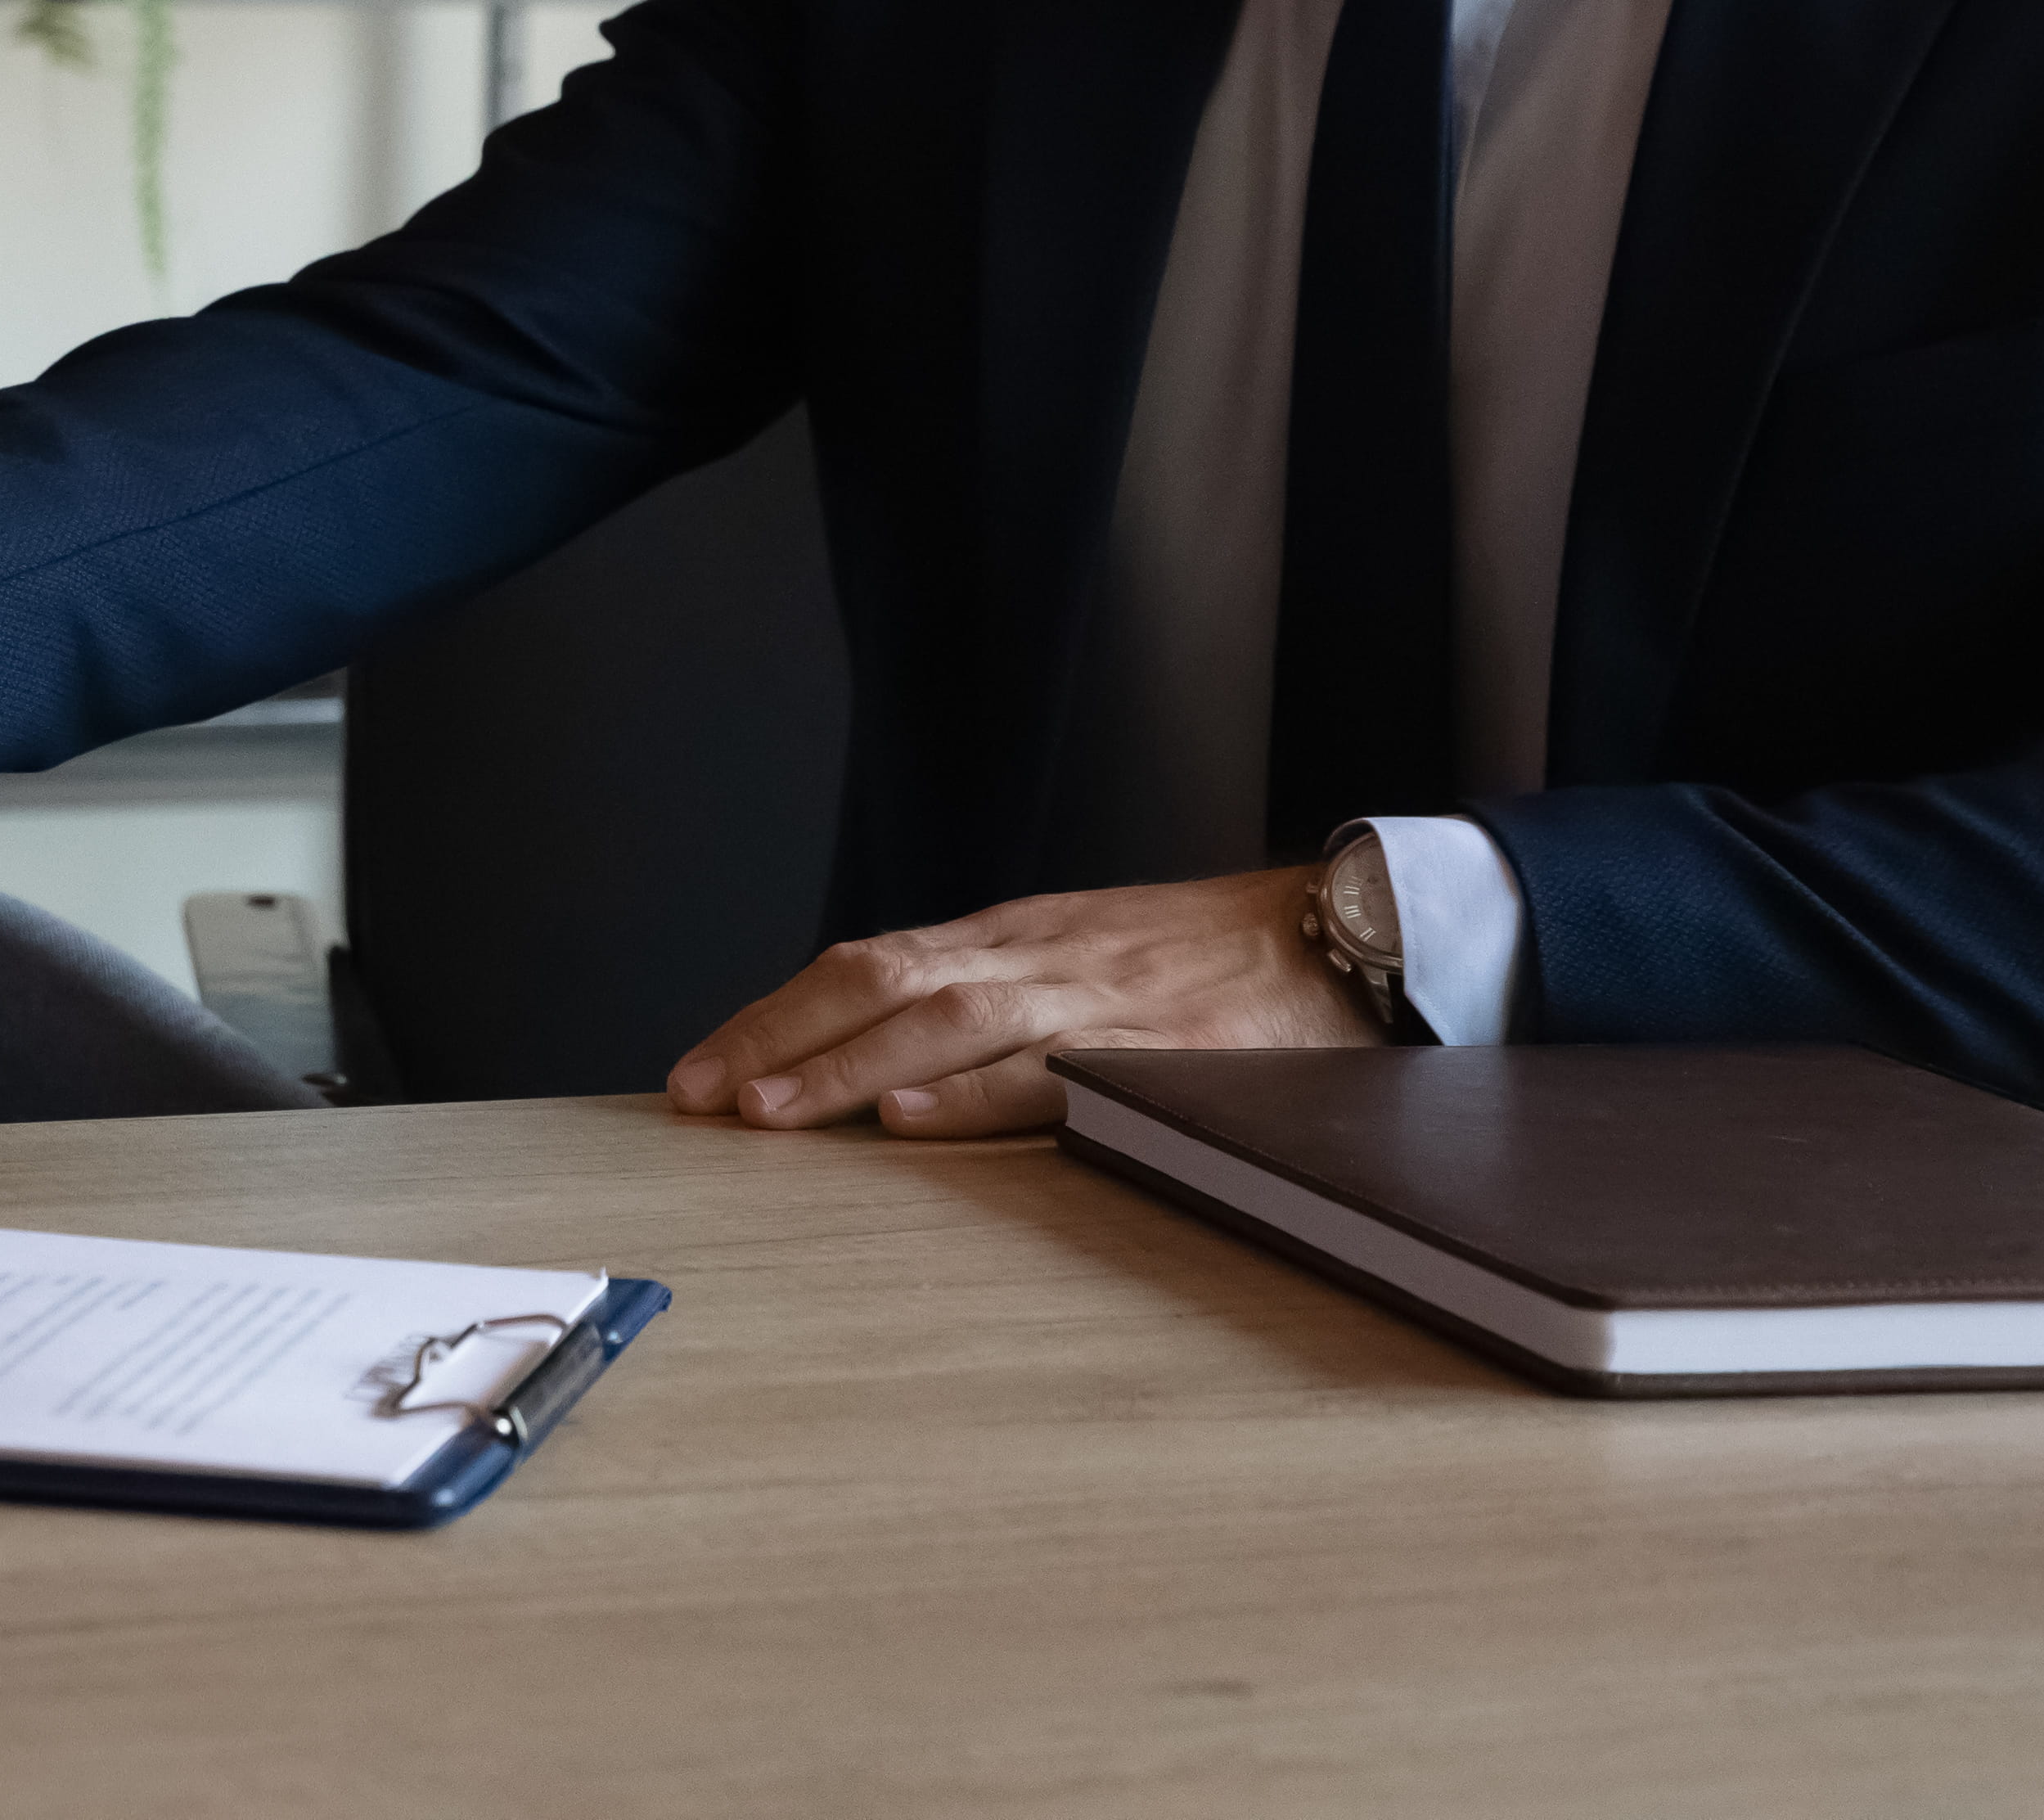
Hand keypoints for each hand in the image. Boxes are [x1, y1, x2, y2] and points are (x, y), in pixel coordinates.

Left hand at [663, 865, 1375, 1138]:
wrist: (1346, 925)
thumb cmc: (1210, 954)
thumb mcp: (1081, 954)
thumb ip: (996, 993)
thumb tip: (890, 1057)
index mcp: (1011, 937)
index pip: (864, 964)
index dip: (775, 1016)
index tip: (700, 1070)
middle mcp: (1034, 955)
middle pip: (878, 983)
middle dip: (777, 1040)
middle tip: (696, 1097)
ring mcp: (1092, 996)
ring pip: (945, 1019)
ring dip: (847, 1068)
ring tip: (770, 1112)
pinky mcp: (1159, 1044)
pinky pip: (1055, 1068)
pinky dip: (978, 1092)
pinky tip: (914, 1118)